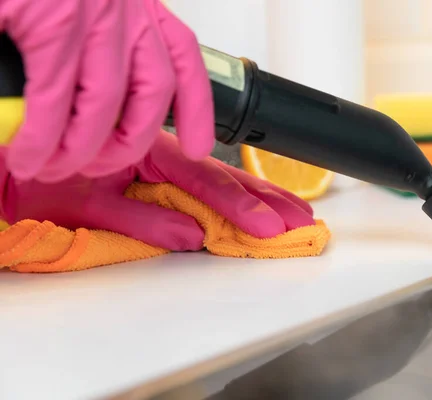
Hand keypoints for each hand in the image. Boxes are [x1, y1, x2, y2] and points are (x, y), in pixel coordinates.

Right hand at [0, 0, 213, 182]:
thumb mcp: (80, 5)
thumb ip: (96, 51)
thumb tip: (85, 106)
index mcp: (136, 5)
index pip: (183, 58)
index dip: (196, 110)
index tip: (196, 147)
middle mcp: (124, 8)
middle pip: (152, 94)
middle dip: (128, 144)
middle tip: (95, 166)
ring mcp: (89, 14)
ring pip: (104, 106)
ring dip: (79, 151)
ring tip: (49, 168)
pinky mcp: (49, 20)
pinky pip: (52, 99)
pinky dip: (39, 138)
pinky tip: (26, 154)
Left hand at [0, 131, 314, 250]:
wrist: (14, 167)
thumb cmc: (42, 180)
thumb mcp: (85, 205)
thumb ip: (141, 220)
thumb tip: (191, 237)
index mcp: (142, 152)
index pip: (202, 180)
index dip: (238, 206)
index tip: (267, 227)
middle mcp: (159, 155)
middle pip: (224, 177)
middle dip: (264, 201)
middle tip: (299, 222)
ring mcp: (163, 166)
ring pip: (222, 178)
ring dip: (261, 196)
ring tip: (294, 211)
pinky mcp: (162, 180)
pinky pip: (207, 186)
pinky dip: (238, 197)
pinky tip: (262, 203)